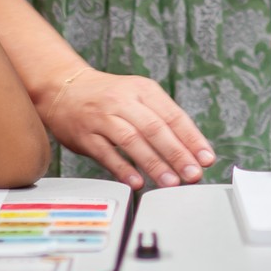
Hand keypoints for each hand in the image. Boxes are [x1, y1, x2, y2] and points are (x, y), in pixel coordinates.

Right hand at [43, 68, 216, 190]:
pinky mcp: (85, 135)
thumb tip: (191, 149)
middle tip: (193, 174)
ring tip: (171, 182)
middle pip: (155, 128)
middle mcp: (124, 101)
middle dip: (178, 154)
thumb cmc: (107, 97)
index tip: (206, 159)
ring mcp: (103, 118)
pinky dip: (123, 169)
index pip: (174, 115)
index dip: (192, 139)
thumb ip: (161, 119)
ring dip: (154, 163)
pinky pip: (106, 153)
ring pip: (132, 140)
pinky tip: (137, 182)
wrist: (63, 88)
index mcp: (143, 90)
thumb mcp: (137, 96)